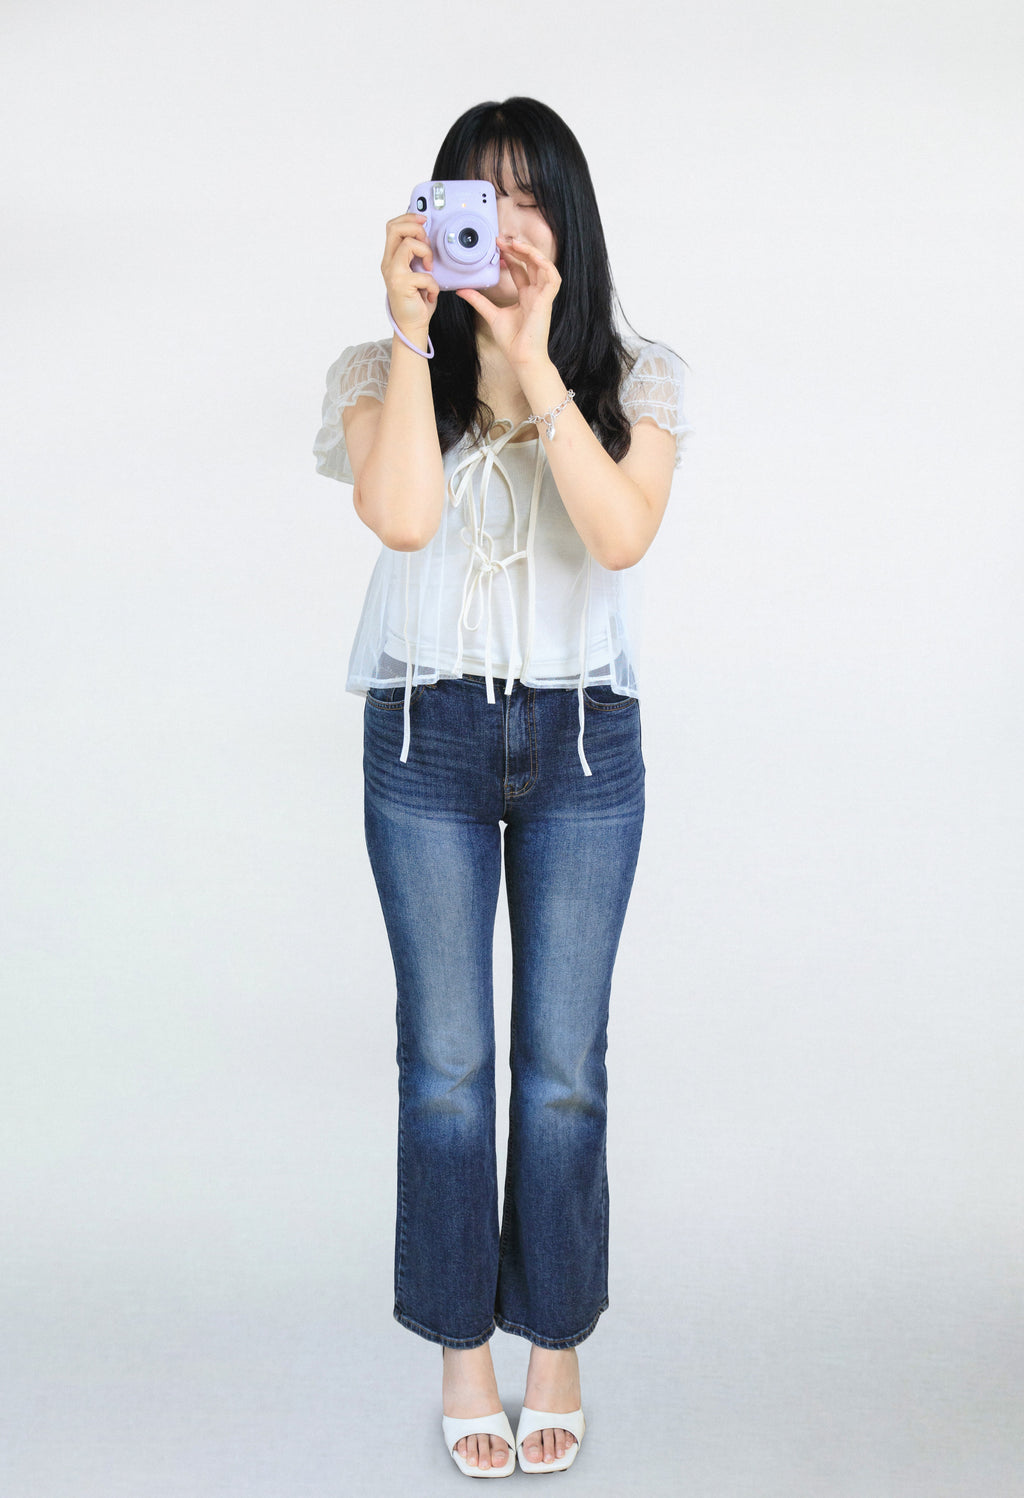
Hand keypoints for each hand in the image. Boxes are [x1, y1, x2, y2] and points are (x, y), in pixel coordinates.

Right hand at [380, 212, 439, 346]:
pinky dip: (432, 284)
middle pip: (395, 228)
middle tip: (427, 244)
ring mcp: (393, 273)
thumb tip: (426, 235)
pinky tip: (430, 293)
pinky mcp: (401, 285)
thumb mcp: (416, 271)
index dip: (408, 218)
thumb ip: (416, 255)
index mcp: (391, 258)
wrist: (412, 326)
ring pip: (408, 244)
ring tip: (429, 268)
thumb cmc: (416, 300)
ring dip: (425, 253)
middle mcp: (388, 263)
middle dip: (416, 229)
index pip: (393, 227)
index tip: (424, 220)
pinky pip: (422, 273)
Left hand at [457, 235, 560, 369]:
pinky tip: (532, 256)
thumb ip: (478, 300)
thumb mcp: (491, 314)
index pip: (521, 270)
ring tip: (515, 244)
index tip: (497, 246)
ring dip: (531, 252)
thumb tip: (461, 290)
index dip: (511, 256)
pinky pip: (553, 277)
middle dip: (518, 249)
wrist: (521, 357)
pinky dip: (545, 264)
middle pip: (532, 263)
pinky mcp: (547, 301)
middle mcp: (536, 294)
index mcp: (526, 296)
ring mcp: (543, 297)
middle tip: (502, 240)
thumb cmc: (512, 341)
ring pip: (543, 265)